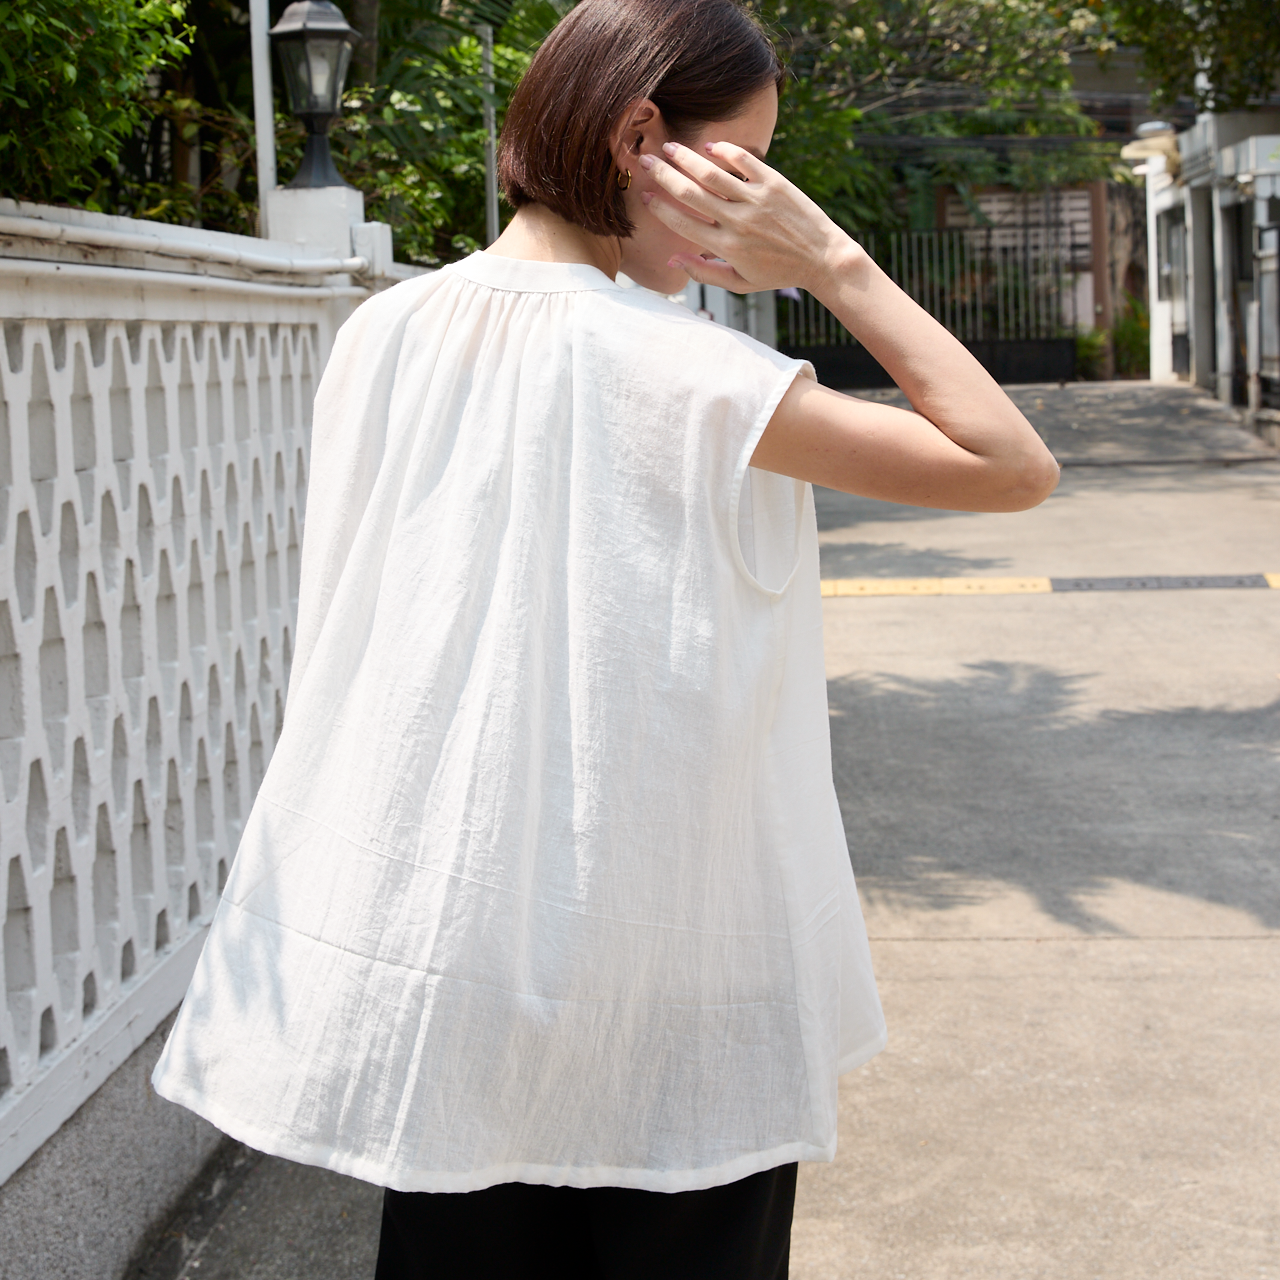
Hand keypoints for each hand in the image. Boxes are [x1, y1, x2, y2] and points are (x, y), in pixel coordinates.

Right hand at [639, 140, 857, 295]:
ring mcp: (757, 200)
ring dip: (686, 158)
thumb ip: (704, 272)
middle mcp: (738, 222)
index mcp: (727, 248)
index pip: (682, 224)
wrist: (823, 259)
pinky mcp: (775, 184)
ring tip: (669, 147)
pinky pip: (744, 161)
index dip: (659, 208)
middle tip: (646, 161)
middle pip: (690, 194)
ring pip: (712, 173)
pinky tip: (709, 148)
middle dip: (664, 175)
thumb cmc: (779, 273)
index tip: (644, 195)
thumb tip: (672, 260)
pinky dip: (724, 151)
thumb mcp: (740, 283)